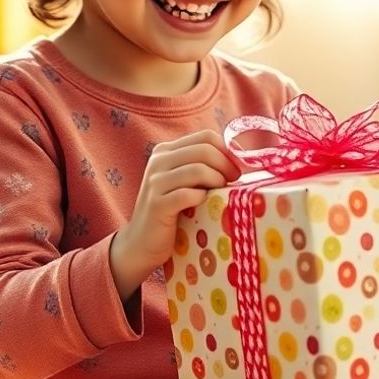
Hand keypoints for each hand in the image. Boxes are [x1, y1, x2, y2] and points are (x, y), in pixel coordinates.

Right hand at [110, 130, 240, 299]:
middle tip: (233, 181)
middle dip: (226, 165)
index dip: (226, 150)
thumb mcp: (184, 182)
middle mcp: (158, 161)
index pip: (206, 136)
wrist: (141, 242)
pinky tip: (203, 204)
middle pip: (204, 150)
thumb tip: (237, 160)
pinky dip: (201, 197)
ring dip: (217, 181)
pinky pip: (187, 194)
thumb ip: (201, 166)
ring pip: (197, 169)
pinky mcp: (156, 204)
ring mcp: (155, 182)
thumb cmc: (171, 212)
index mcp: (166, 151)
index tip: (235, 169)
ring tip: (220, 192)